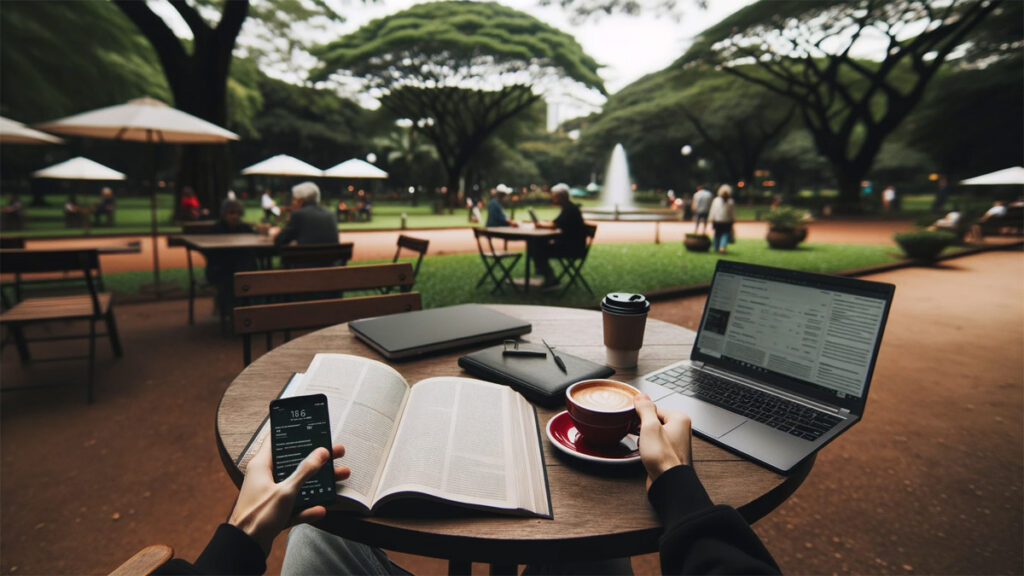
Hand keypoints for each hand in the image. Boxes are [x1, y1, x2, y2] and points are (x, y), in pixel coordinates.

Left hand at [227, 440, 349, 554]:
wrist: (245, 547)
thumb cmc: (258, 516)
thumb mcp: (285, 491)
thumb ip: (304, 471)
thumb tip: (321, 452)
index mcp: (262, 465)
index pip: (276, 440)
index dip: (292, 432)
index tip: (310, 427)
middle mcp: (265, 477)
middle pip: (294, 462)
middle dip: (316, 459)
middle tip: (335, 452)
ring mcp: (271, 494)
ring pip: (298, 483)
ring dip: (318, 482)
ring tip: (340, 476)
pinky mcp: (275, 511)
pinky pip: (295, 505)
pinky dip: (308, 507)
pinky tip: (321, 509)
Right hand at [635, 394, 692, 487]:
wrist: (669, 482)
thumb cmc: (664, 458)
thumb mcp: (650, 427)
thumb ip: (645, 409)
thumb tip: (641, 396)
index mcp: (680, 419)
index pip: (655, 409)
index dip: (642, 416)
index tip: (634, 421)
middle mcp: (681, 430)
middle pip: (655, 421)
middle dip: (644, 428)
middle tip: (640, 435)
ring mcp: (676, 443)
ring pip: (654, 434)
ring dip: (645, 439)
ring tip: (644, 446)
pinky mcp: (670, 454)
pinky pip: (656, 445)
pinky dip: (648, 448)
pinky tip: (646, 454)